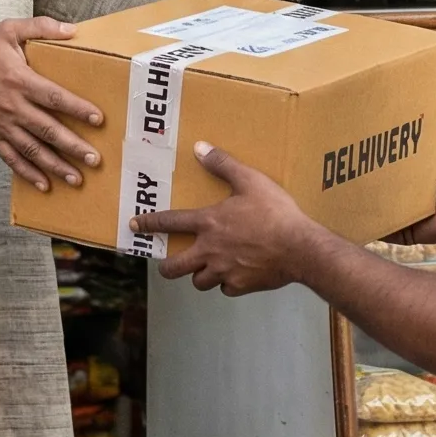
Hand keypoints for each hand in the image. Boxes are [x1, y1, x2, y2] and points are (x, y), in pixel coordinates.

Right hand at [0, 18, 102, 192]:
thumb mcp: (9, 28)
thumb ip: (41, 27)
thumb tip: (72, 29)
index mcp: (20, 80)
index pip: (54, 98)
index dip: (77, 109)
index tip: (98, 119)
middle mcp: (13, 107)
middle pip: (47, 129)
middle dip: (72, 146)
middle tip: (95, 159)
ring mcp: (2, 124)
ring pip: (32, 149)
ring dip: (55, 166)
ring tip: (77, 179)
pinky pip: (11, 158)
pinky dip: (27, 173)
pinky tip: (45, 185)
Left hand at [134, 143, 313, 294]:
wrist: (300, 247)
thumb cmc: (275, 213)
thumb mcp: (250, 181)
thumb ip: (223, 164)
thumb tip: (199, 147)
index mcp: (209, 223)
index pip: (170, 222)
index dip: (149, 224)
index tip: (136, 226)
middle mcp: (210, 251)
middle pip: (174, 268)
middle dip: (166, 266)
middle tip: (167, 262)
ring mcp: (224, 271)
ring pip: (198, 282)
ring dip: (198, 275)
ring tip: (206, 268)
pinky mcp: (240, 286)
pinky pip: (225, 289)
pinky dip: (226, 283)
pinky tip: (235, 274)